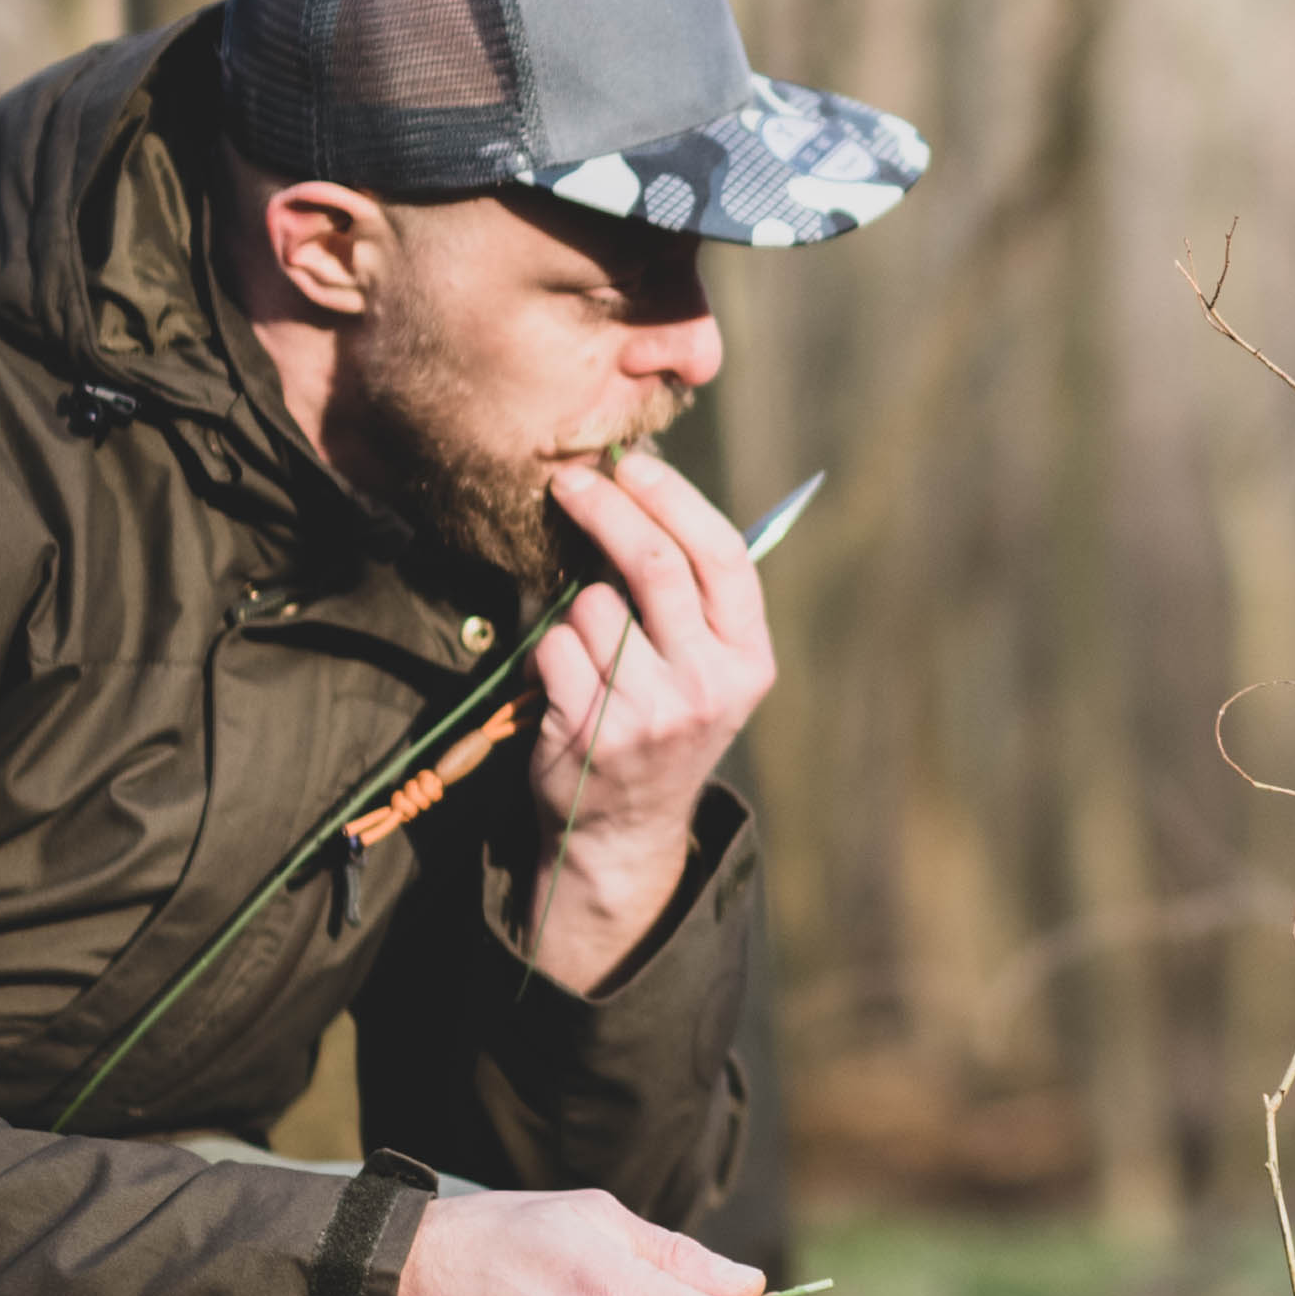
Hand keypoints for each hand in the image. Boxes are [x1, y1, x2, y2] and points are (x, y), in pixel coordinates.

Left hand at [523, 455, 776, 989]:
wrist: (625, 830)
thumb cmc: (663, 723)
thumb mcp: (707, 669)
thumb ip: (694, 598)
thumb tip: (643, 485)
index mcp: (748, 660)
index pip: (721, 556)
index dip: (672, 499)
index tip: (629, 465)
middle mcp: (709, 685)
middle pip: (655, 566)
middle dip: (606, 509)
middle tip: (570, 481)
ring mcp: (652, 712)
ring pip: (593, 607)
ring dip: (574, 613)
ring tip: (588, 655)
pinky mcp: (593, 732)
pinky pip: (554, 649)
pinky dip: (545, 657)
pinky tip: (563, 687)